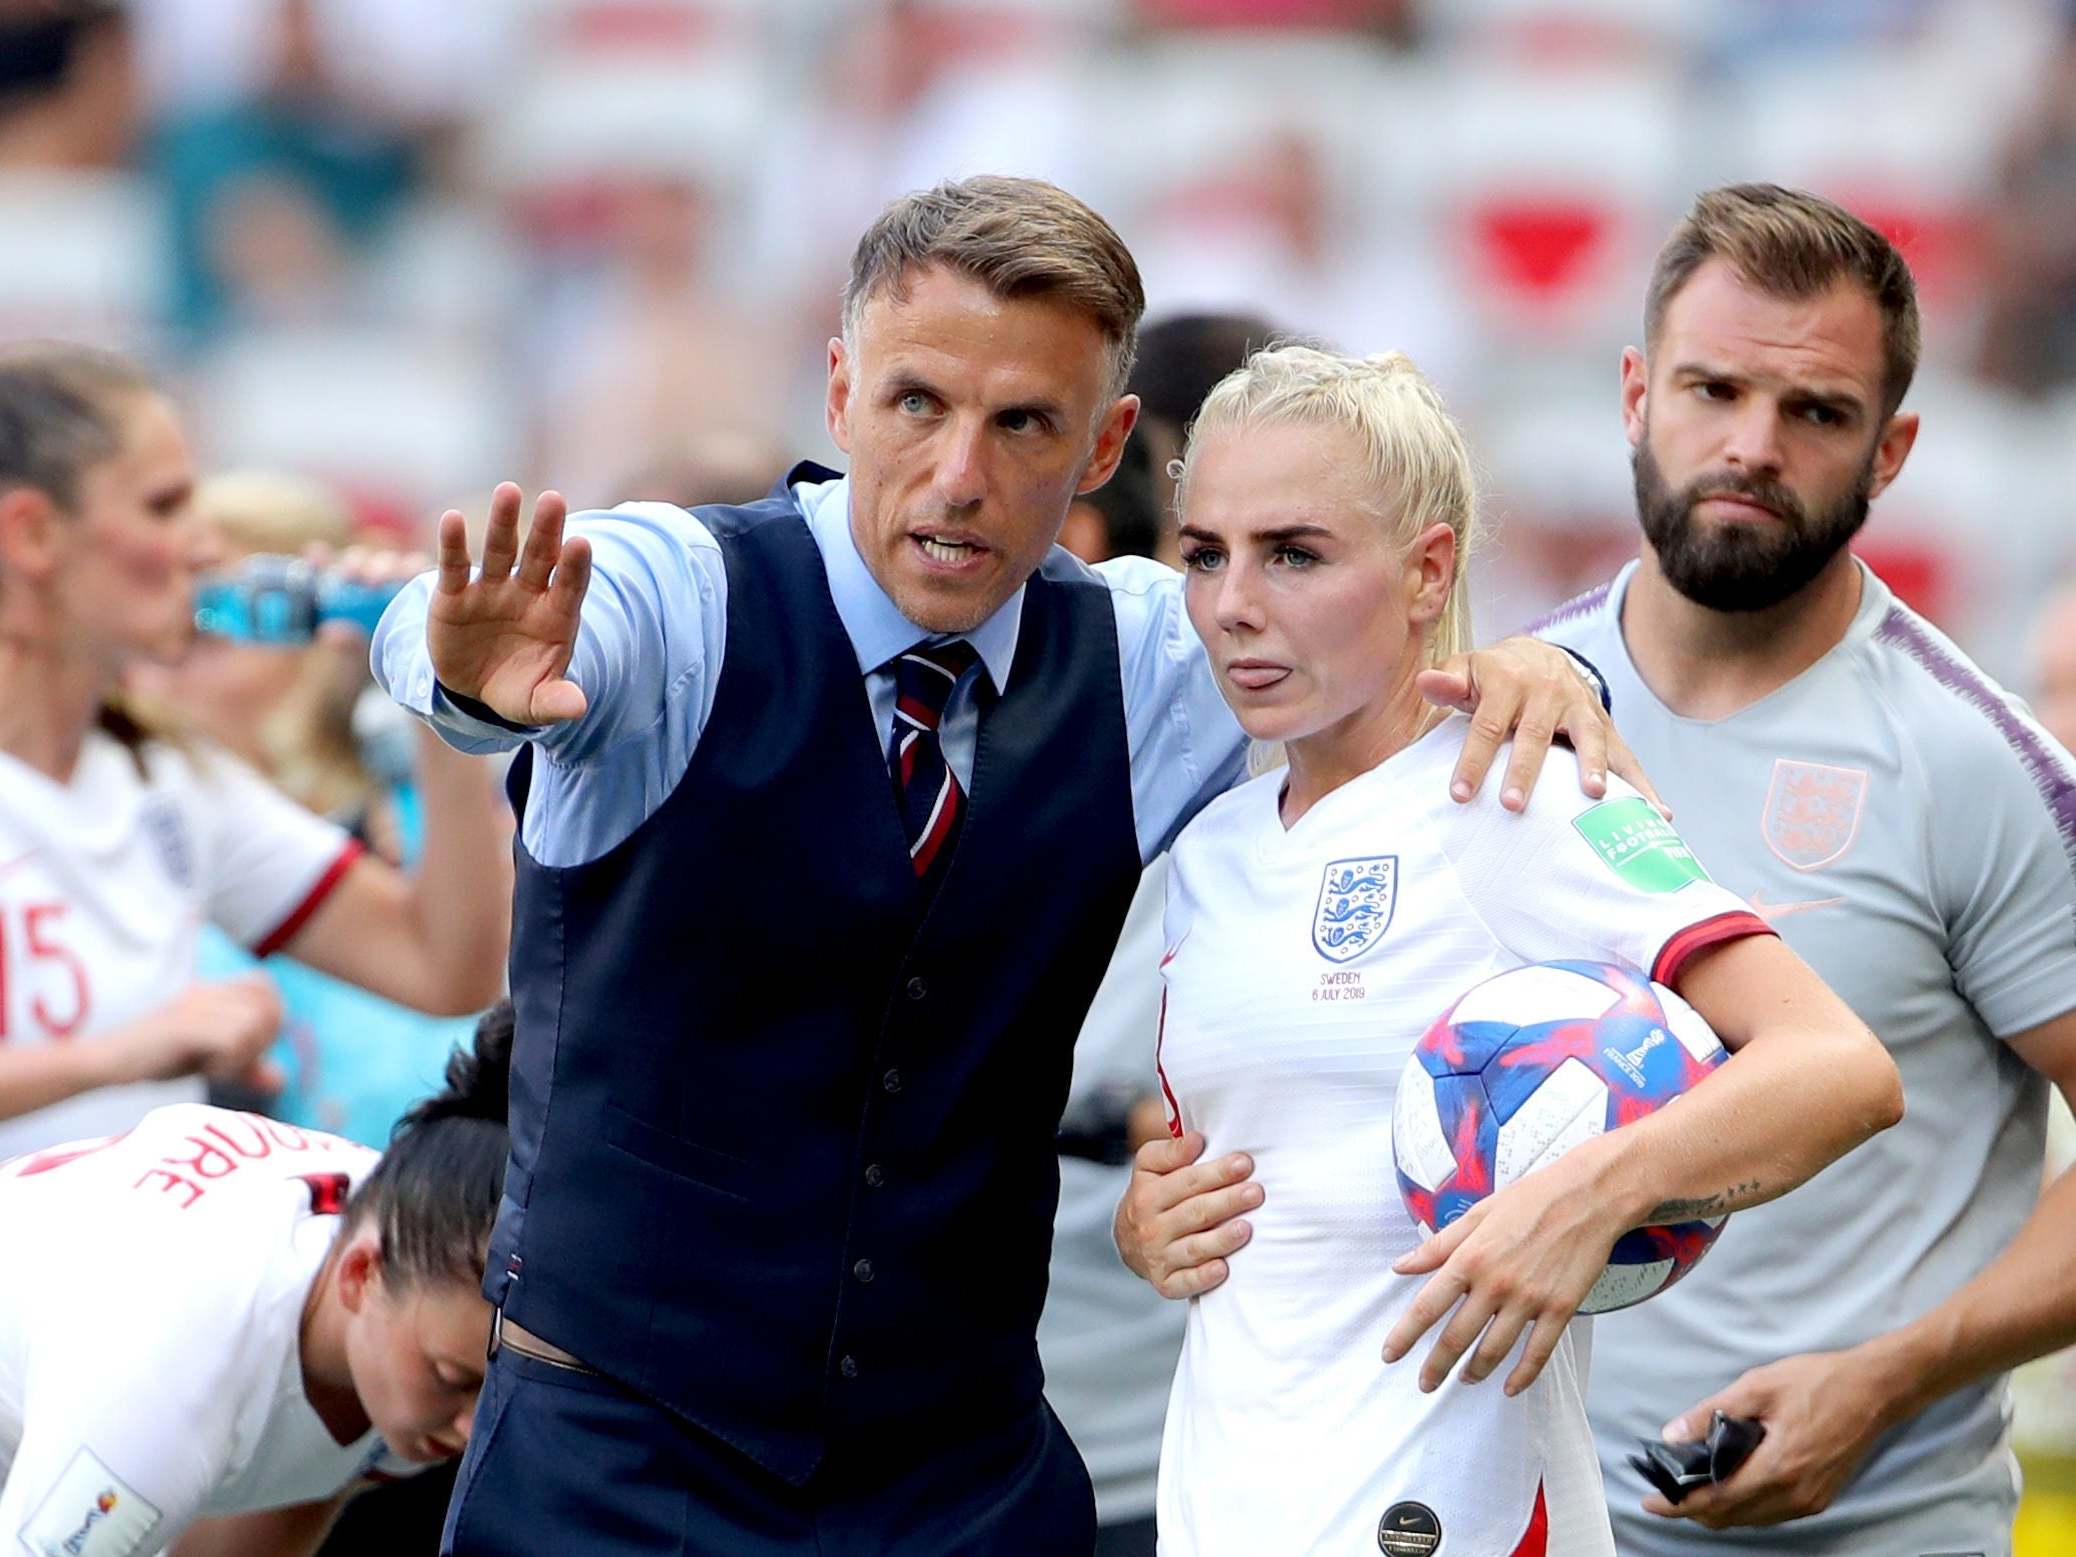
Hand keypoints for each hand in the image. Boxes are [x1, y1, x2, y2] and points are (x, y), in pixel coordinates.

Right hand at [119, 976, 284, 1085]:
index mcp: (211, 990)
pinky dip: (231, 1063)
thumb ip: (244, 1065)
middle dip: (263, 1040)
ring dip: (246, 1054)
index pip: (265, 985)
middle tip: (234, 1062)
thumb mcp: (206, 1060)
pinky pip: (234, 1040)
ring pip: (255, 1023)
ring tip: (217, 1068)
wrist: (102, 1062)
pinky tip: (208, 1073)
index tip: (249, 1046)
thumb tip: (280, 1080)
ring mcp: (195, 1007)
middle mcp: (207, 992)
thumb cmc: (152, 1060)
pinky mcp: (185, 1026)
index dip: (270, 1017)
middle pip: (269, 1006)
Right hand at [424, 483, 592, 724]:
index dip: (575, 566)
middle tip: (554, 499)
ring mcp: (491, 590)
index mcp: (555, 615)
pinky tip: (452, 520)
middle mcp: (527, 594)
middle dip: (547, 530)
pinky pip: (455, 566)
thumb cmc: (516, 689)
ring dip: (503, 522)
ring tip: (508, 491)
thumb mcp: (535, 702)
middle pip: (540, 556)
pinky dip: (453, 544)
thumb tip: (578, 707)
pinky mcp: (454, 595)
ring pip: (500, 550)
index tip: (582, 543)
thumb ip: (555, 701)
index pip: (570, 585)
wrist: (472, 692)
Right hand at [1113, 1130, 1261, 1297]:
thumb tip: (1196, 1139)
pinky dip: (1203, 1277)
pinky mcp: (1166, 1284)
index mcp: (1147, 1194)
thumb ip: (1171, 1151)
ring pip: (1194, 1248)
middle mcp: (1150, 1227)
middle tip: (1256, 1193)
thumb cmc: (1151, 1195)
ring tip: (1246, 1228)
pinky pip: (1186, 1283)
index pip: (1187, 1182)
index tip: (1245, 1163)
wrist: (1128, 1240)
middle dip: (1227, 1202)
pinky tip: (1223, 1269)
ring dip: (1221, 1239)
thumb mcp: (1149, 1166)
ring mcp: (1158, 1257)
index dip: (1217, 1172)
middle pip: (1195, 1213)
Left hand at [1382, 1151, 1624, 1395]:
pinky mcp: (1560, 1309)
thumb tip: (1401, 1266)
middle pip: (1456, 1337)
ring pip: (1494, 1350)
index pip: (1428, 1306)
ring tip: (1464, 1380)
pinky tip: (1511, 1387)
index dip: (1405, 1336)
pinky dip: (1523, 1375)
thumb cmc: (1530, 1199)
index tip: (1390, 1355)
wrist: (1587, 1196)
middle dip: (1436, 1367)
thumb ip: (1438, 1246)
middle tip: (1425, 1384)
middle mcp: (1495, 1283)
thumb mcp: (1476, 1214)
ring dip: (1475, 1371)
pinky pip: (1538, 1352)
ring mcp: (1529, 1299)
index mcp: (1470, 1258)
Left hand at [1418, 636, 1665, 816]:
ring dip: (1593, 766)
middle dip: (1526, 770)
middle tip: (1512, 804)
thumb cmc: (1491, 677)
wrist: (1538, 655)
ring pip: (1590, 737)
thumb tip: (1428, 681)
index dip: (1472, 760)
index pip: (1487, 725)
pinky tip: (1658, 814)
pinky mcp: (1604, 724)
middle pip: (1536, 735)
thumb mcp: (1466, 671)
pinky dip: (1643, 785)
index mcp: (1509, 682)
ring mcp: (1581, 708)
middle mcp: (1548, 693)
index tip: (1459, 795)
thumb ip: (1446, 681)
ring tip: (1594, 796)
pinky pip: (1626, 756)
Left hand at [1642, 1348, 1900, 1527]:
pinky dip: (1745, 1506)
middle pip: (1732, 1516)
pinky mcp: (1819, 1498)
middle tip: (1666, 1492)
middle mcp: (1795, 1494)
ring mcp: (1810, 1501)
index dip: (1680, 1505)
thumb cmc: (1817, 1382)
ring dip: (1719, 1510)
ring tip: (1691, 1488)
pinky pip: (1771, 1513)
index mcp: (1778, 1468)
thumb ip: (1711, 1413)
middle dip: (1694, 1509)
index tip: (1652, 1503)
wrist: (1874, 1391)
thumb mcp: (1757, 1387)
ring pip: (1752, 1519)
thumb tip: (1672, 1436)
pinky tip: (1729, 1486)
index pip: (1717, 1500)